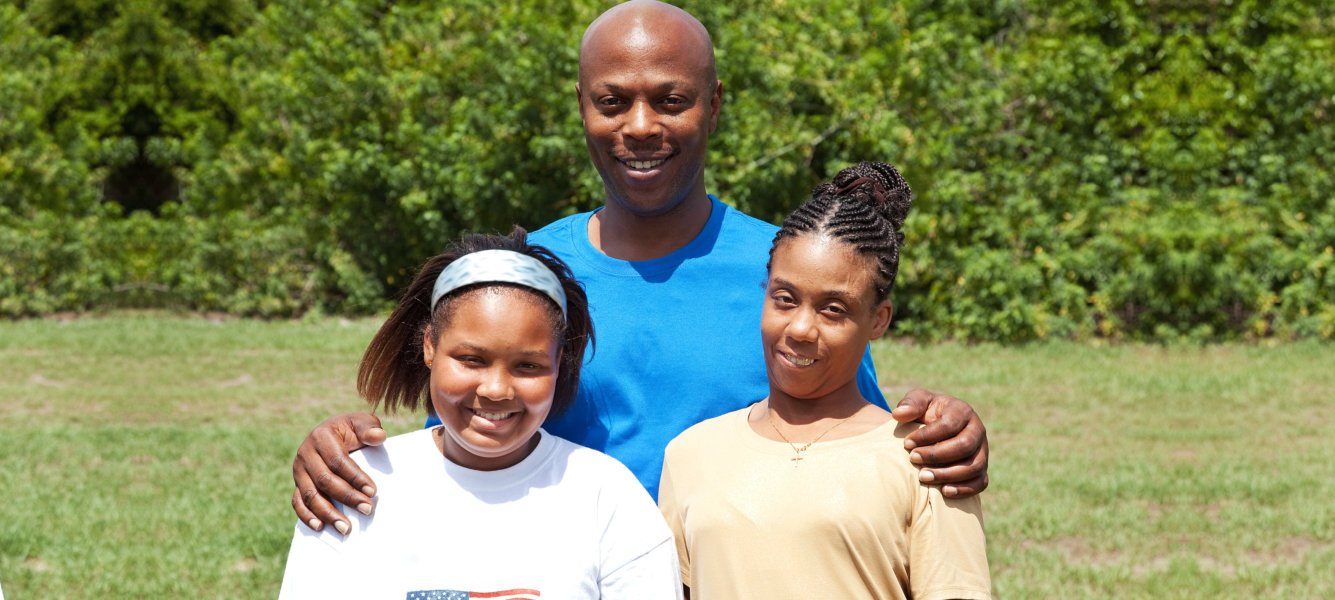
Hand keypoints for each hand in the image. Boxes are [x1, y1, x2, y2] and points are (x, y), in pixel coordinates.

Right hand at [291, 413, 386, 534]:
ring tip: (346, 528)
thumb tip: (379, 436)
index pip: (338, 460)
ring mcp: (299, 470)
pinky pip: (297, 502)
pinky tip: (320, 527)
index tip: (373, 491)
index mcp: (321, 436)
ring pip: (310, 495)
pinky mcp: (297, 483)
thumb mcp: (361, 423)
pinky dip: (307, 516)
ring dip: (328, 513)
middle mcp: (305, 453)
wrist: (330, 434)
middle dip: (347, 497)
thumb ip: (370, 428)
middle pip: (325, 480)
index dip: (355, 477)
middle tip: (368, 509)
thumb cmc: (350, 430)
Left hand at [891, 388, 987, 498]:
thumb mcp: (918, 401)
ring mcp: (982, 451)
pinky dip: (964, 489)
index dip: (928, 435)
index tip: (907, 444)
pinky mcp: (982, 469)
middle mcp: (977, 430)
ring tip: (923, 477)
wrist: (936, 429)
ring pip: (974, 466)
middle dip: (937, 455)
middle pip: (965, 446)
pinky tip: (943, 491)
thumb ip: (910, 403)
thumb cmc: (926, 413)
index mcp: (962, 411)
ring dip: (948, 474)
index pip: (949, 424)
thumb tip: (899, 414)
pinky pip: (980, 482)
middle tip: (913, 459)